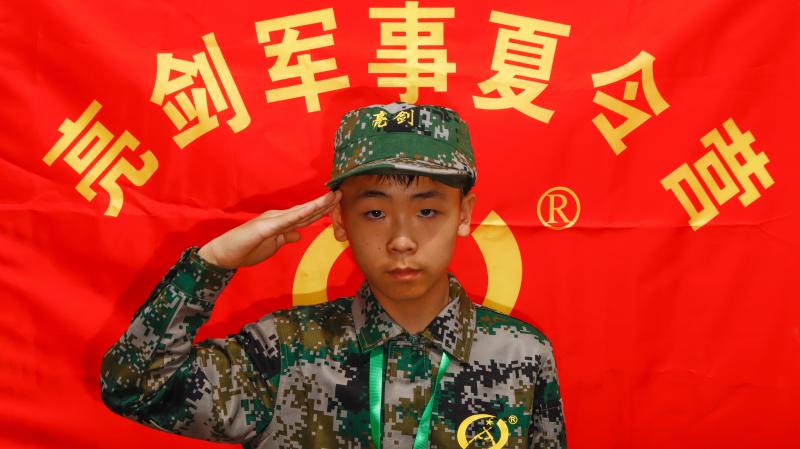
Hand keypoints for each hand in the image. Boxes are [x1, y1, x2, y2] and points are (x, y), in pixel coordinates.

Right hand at [197, 190, 341, 268]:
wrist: (224, 254)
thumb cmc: (246, 249)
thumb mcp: (272, 244)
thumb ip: (285, 237)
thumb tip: (298, 234)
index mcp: (281, 222)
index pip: (305, 215)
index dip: (321, 209)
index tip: (337, 202)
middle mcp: (279, 217)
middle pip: (306, 210)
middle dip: (324, 203)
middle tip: (341, 193)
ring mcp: (272, 220)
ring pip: (299, 212)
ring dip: (316, 205)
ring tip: (331, 197)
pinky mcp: (265, 227)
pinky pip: (286, 221)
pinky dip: (300, 214)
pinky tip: (311, 209)